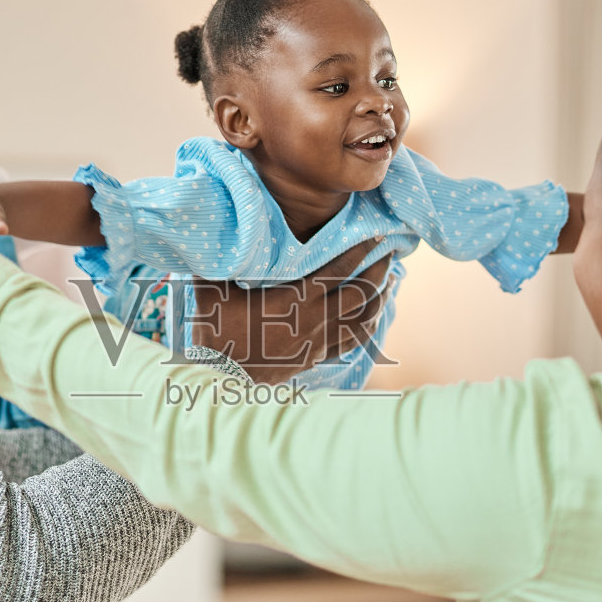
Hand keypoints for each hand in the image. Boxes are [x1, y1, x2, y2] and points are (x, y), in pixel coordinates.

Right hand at [187, 239, 391, 384]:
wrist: (220, 379)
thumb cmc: (216, 332)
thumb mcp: (214, 289)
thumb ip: (220, 257)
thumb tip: (212, 222)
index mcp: (295, 299)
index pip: (337, 268)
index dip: (360, 250)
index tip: (377, 236)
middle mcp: (314, 320)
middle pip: (360, 293)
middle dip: (379, 271)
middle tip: (389, 254)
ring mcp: (318, 342)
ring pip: (363, 320)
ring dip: (380, 300)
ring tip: (389, 283)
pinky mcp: (315, 357)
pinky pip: (352, 343)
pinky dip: (367, 327)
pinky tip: (372, 318)